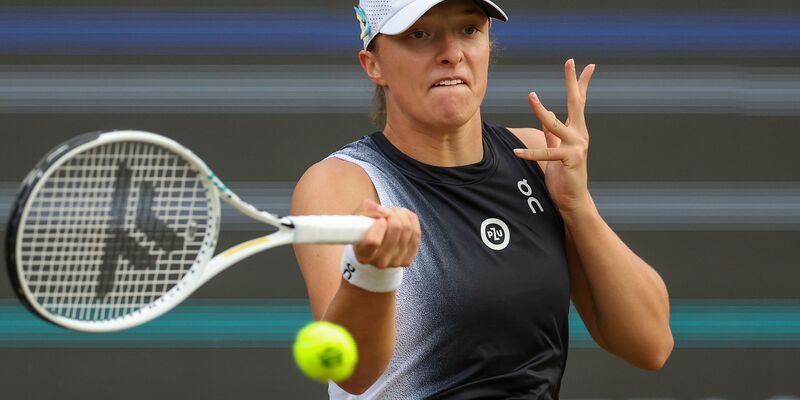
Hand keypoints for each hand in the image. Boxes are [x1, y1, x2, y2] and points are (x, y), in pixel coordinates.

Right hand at [352, 200, 420, 268]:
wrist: (374, 249)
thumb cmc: (364, 232)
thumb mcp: (357, 219)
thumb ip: (365, 210)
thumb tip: (379, 209)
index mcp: (363, 255)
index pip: (373, 242)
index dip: (379, 226)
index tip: (380, 219)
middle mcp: (379, 262)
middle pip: (395, 231)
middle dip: (392, 214)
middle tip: (387, 211)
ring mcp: (395, 262)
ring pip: (407, 230)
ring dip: (402, 215)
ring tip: (394, 213)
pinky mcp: (408, 259)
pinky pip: (416, 234)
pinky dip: (411, 220)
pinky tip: (404, 217)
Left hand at [514, 59, 595, 214]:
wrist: (573, 200)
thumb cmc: (564, 175)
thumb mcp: (557, 149)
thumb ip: (552, 134)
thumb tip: (547, 117)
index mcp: (576, 131)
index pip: (579, 102)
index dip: (581, 83)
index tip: (586, 65)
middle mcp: (580, 135)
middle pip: (576, 103)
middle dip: (572, 82)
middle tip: (570, 62)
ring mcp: (577, 147)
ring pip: (556, 124)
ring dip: (541, 110)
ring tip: (531, 96)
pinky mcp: (569, 160)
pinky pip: (547, 153)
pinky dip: (530, 154)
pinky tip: (516, 152)